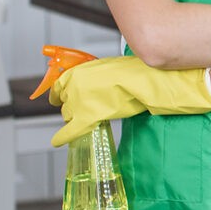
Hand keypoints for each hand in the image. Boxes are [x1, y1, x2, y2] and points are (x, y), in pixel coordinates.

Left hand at [48, 56, 210, 146]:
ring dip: (74, 117)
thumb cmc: (140, 71)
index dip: (59, 93)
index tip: (57, 96)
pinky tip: (58, 141)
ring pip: (68, 114)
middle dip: (71, 105)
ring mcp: (81, 100)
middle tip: (82, 108)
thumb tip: (102, 83)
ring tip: (88, 117)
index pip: (59, 84)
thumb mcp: (116, 68)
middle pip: (64, 101)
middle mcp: (76, 84)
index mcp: (82, 70)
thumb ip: (102, 76)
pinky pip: (71, 129)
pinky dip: (63, 136)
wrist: (152, 79)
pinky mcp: (89, 115)